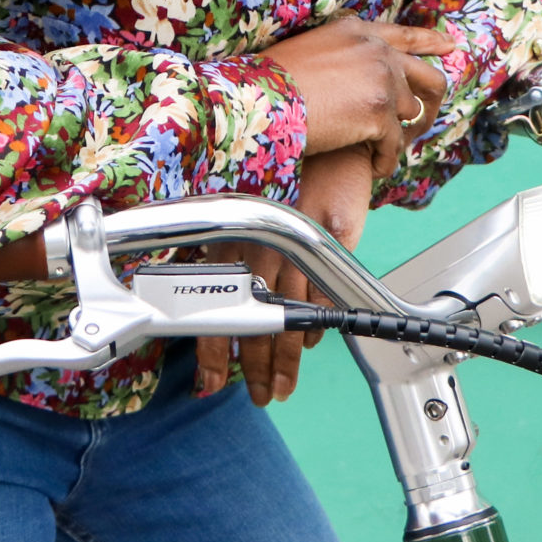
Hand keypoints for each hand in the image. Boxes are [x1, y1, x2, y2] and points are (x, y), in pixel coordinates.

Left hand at [196, 146, 379, 404]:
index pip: (215, 308)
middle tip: (259, 394)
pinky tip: (306, 344)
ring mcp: (296, 251)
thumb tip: (219, 303)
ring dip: (285, 359)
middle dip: (254, 368)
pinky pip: (319, 298)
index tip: (212, 382)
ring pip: (287, 319)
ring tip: (281, 386)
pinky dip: (313, 326)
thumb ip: (231, 258)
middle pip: (254, 324)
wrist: (326, 147)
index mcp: (230, 242)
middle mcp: (259, 249)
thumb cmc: (281, 179)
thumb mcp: (241, 216)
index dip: (213, 352)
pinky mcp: (329, 250)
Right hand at [263, 17, 455, 178]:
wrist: (259, 100)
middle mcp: (376, 51)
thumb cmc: (267, 83)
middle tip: (421, 124)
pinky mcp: (379, 114)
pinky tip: (373, 168)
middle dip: (430, 102)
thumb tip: (354, 79)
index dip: (430, 41)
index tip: (449, 46)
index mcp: (357, 32)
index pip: (405, 34)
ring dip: (399, 136)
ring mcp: (382, 81)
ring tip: (384, 151)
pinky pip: (394, 145)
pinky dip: (385, 160)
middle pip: (426, 76)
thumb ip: (342, 57)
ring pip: (409, 114)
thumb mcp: (309, 50)